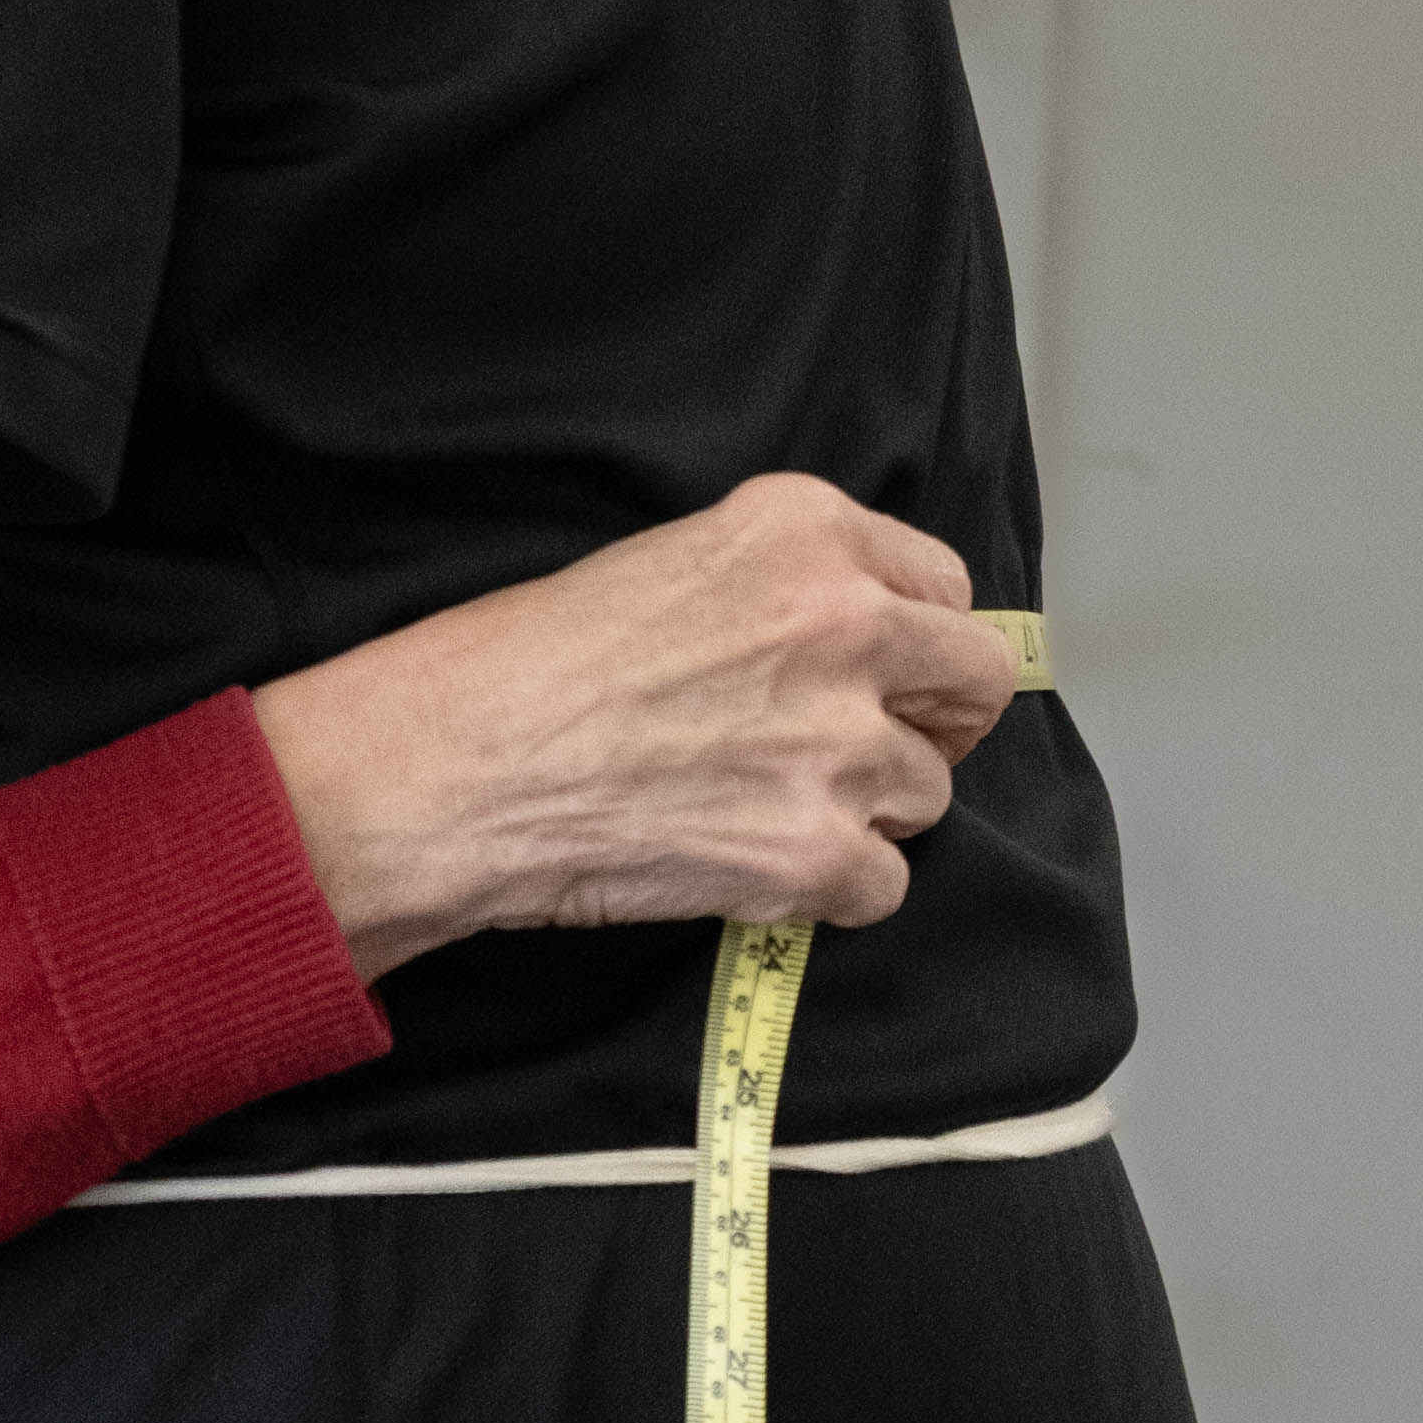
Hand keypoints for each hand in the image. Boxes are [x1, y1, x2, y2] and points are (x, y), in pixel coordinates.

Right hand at [254, 477, 1018, 976]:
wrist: (448, 767)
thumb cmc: (513, 664)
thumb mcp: (661, 562)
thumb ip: (774, 587)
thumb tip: (840, 651)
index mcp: (803, 532)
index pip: (943, 585)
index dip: (912, 639)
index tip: (883, 672)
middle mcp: (843, 623)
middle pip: (974, 680)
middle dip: (932, 720)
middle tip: (864, 749)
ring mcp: (839, 742)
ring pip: (928, 792)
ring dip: (862, 810)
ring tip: (758, 809)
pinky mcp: (819, 851)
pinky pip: (884, 885)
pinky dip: (823, 891)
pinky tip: (744, 867)